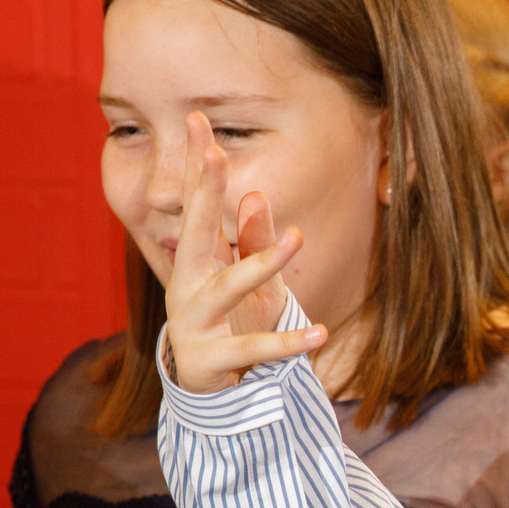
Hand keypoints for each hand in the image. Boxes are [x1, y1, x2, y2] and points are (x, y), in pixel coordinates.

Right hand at [163, 111, 324, 394]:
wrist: (201, 386)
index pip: (195, 204)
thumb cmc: (223, 321)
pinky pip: (256, 348)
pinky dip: (289, 343)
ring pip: (229, 287)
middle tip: (217, 154)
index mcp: (194, 259)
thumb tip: (254, 194)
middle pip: (196, 231)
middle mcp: (187, 283)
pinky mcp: (213, 359)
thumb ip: (249, 237)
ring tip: (298, 237)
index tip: (198, 121)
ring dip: (262, 262)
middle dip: (205, 193)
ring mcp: (196, 321)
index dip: (197, 164)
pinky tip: (321, 333)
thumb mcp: (239, 277)